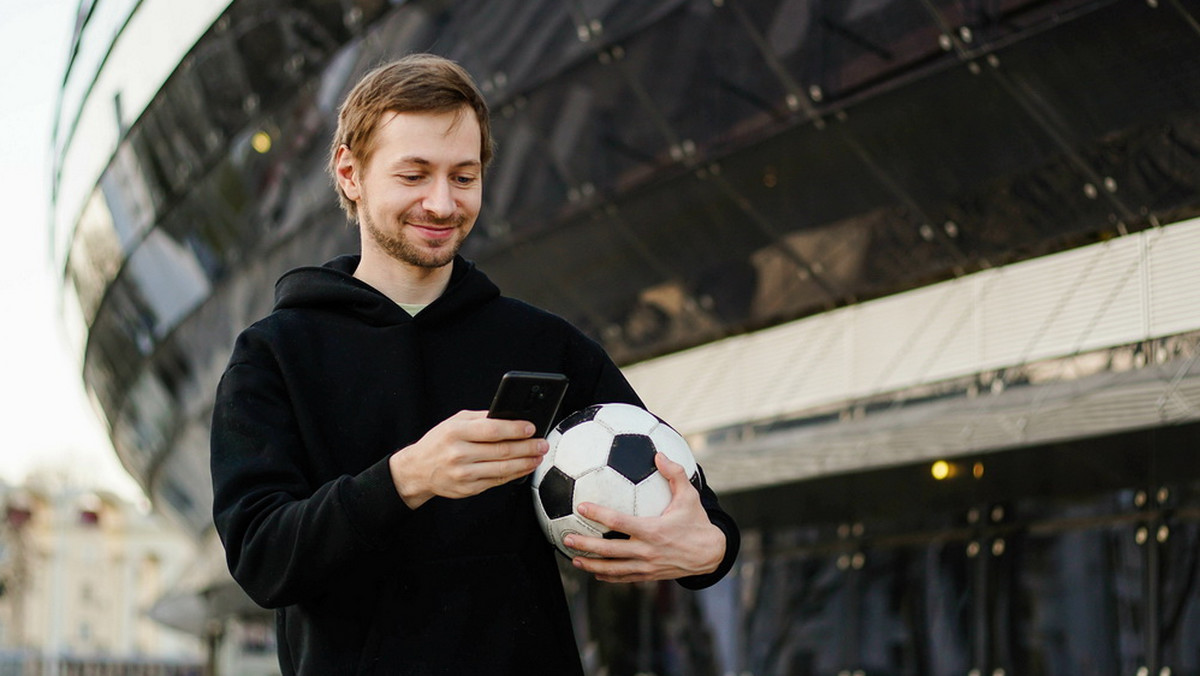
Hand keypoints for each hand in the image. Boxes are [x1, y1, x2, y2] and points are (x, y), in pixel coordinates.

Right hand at [389, 410, 547, 508]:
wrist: (417, 470)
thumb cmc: (439, 442)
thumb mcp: (455, 422)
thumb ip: (481, 418)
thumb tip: (511, 416)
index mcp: (456, 432)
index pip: (491, 430)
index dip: (514, 429)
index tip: (531, 428)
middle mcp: (459, 453)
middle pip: (501, 451)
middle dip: (527, 447)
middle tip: (542, 443)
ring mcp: (463, 474)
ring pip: (502, 468)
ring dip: (525, 462)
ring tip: (538, 456)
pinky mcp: (468, 489)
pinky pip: (497, 481)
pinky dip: (514, 474)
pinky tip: (524, 467)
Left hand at [564, 453, 725, 582]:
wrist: (710, 554)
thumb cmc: (697, 522)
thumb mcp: (689, 496)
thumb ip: (675, 474)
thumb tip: (659, 454)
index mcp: (653, 530)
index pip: (619, 521)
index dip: (599, 514)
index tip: (582, 506)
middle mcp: (647, 550)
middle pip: (609, 550)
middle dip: (586, 544)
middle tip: (567, 538)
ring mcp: (647, 566)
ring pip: (613, 568)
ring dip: (591, 564)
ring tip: (574, 559)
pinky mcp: (649, 575)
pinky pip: (624, 577)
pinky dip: (607, 576)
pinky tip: (594, 571)